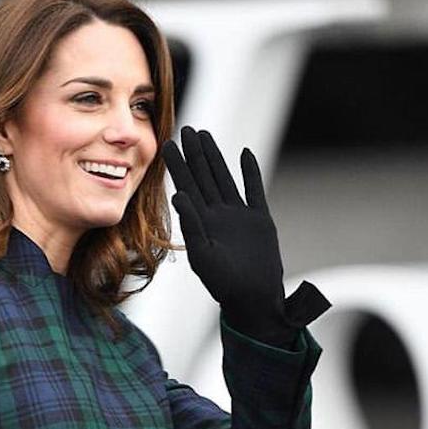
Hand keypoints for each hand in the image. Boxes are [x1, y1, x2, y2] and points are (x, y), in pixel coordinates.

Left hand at [162, 126, 328, 345]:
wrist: (253, 299)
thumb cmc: (225, 285)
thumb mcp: (203, 255)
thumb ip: (192, 226)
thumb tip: (179, 195)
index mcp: (201, 224)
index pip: (187, 188)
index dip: (179, 166)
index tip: (168, 144)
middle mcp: (218, 216)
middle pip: (204, 177)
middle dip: (194, 154)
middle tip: (185, 129)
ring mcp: (239, 217)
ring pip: (225, 179)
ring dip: (215, 157)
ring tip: (205, 136)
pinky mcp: (260, 220)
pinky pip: (254, 191)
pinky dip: (250, 173)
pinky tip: (245, 154)